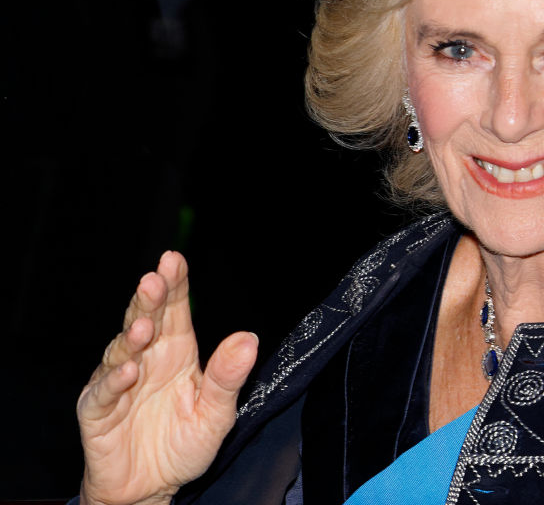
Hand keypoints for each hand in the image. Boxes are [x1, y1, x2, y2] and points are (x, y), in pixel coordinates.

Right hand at [77, 251, 258, 504]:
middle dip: (148, 300)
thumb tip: (249, 338)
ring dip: (132, 338)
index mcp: (177, 352)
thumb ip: (228, 377)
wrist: (152, 490)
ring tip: (144, 327)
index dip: (175, 284)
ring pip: (121, 352)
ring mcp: (118, 384)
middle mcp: (146, 360)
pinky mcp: (97, 412)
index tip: (174, 258)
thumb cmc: (184, 445)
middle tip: (154, 278)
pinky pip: (103, 393)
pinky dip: (114, 382)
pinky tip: (128, 372)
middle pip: (145, 321)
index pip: (175, 310)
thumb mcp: (217, 414)